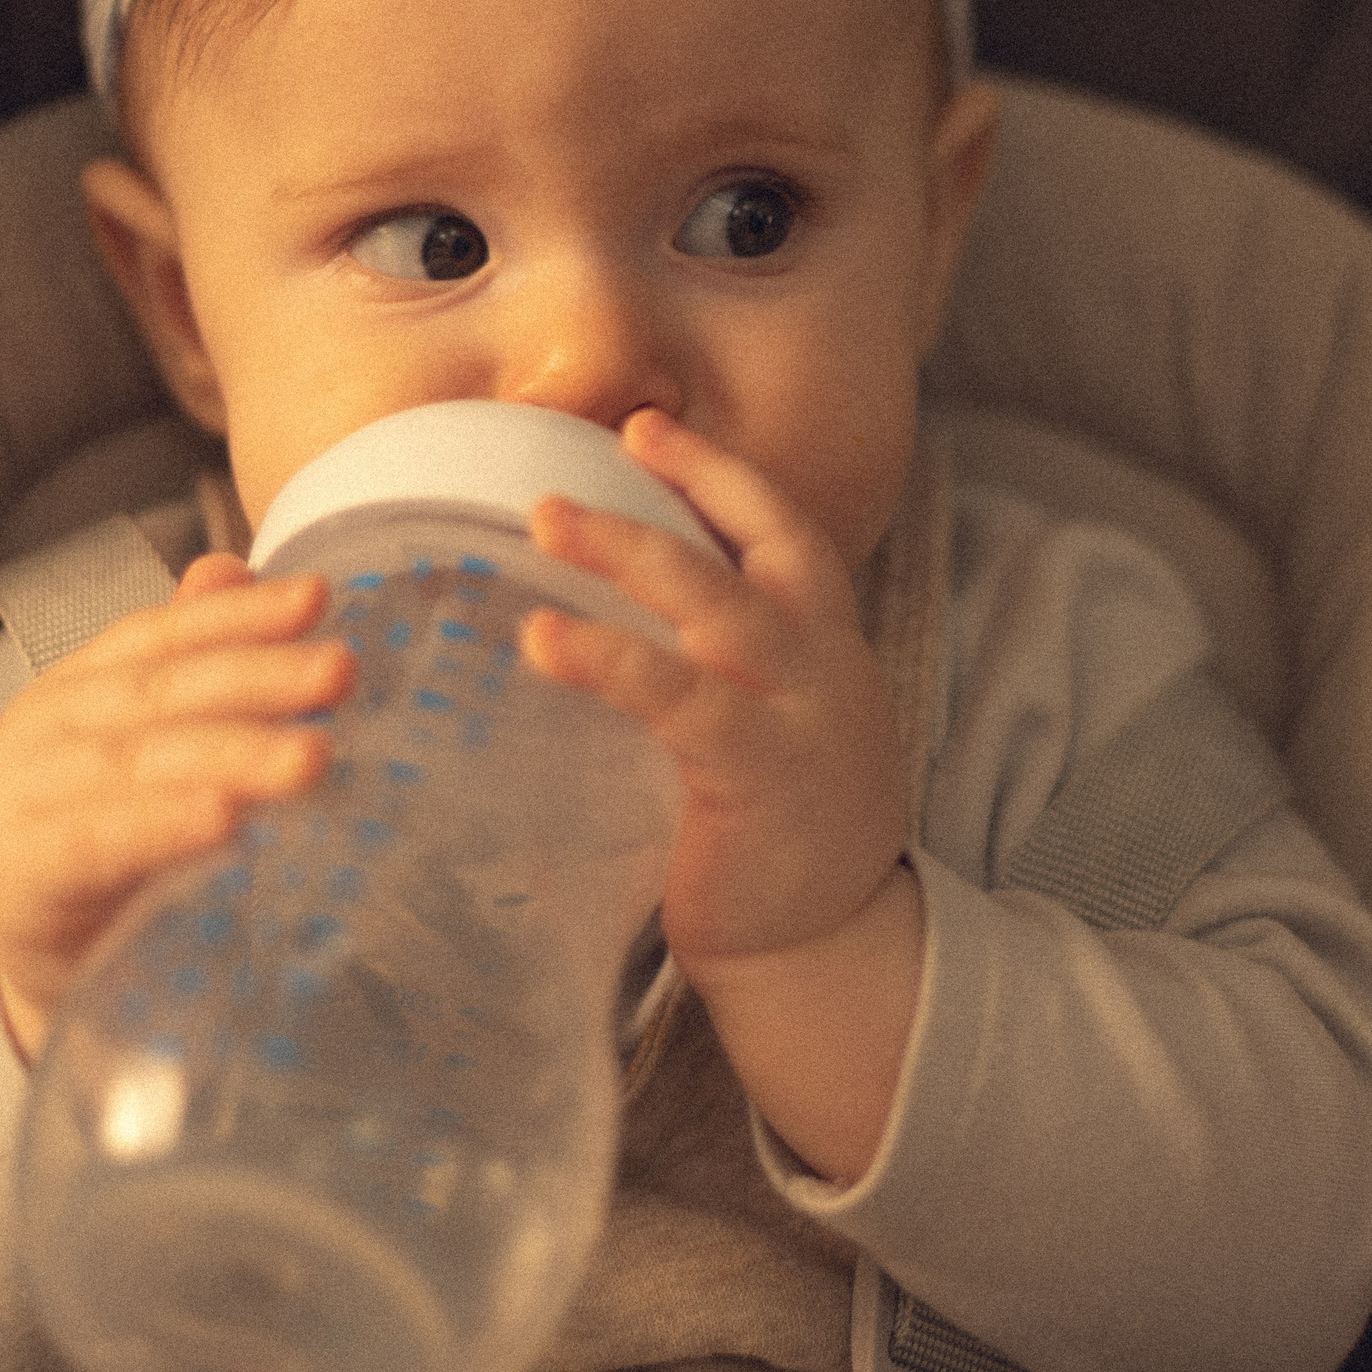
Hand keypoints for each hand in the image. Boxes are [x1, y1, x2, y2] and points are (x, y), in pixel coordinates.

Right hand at [0, 554, 352, 1061]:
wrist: (50, 963)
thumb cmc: (120, 844)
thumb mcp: (158, 751)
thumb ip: (192, 665)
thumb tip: (230, 568)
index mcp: (81, 686)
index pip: (163, 636)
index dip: (239, 615)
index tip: (319, 597)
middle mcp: (45, 727)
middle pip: (161, 693)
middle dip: (258, 678)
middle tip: (339, 671)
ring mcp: (22, 798)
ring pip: (138, 763)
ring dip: (230, 756)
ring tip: (311, 756)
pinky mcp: (18, 875)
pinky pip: (98, 844)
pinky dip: (162, 827)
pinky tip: (225, 821)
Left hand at [520, 408, 922, 1180]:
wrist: (827, 944)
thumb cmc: (775, 831)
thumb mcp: (771, 724)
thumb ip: (720, 666)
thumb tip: (611, 613)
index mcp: (825, 644)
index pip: (783, 530)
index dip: (718, 474)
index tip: (644, 427)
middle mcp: (823, 664)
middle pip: (749, 551)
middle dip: (668, 493)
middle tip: (566, 475)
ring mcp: (798, 715)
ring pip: (715, 608)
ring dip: (630, 553)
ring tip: (546, 524)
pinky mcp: (760, 773)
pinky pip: (680, 699)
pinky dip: (610, 659)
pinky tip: (544, 640)